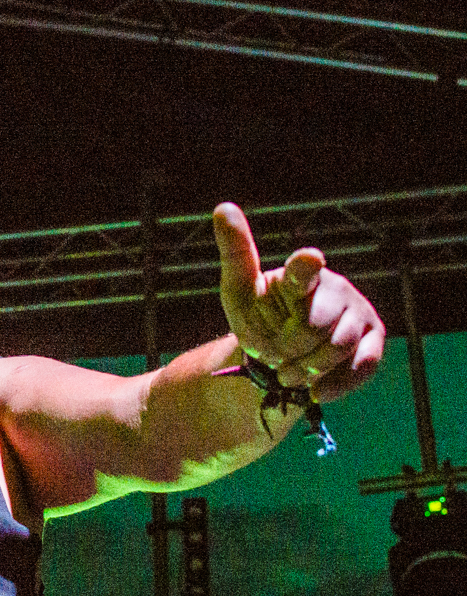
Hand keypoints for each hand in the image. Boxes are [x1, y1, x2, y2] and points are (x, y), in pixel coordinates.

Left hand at [214, 202, 383, 401]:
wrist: (278, 354)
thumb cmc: (259, 315)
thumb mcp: (238, 290)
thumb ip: (236, 254)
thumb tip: (222, 207)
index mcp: (301, 275)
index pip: (305, 269)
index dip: (305, 266)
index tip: (308, 259)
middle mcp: (336, 290)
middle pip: (314, 326)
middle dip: (288, 347)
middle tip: (275, 351)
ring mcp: (358, 316)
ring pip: (336, 349)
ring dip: (305, 368)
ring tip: (289, 369)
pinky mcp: (372, 343)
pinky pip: (360, 367)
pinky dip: (334, 383)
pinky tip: (316, 388)